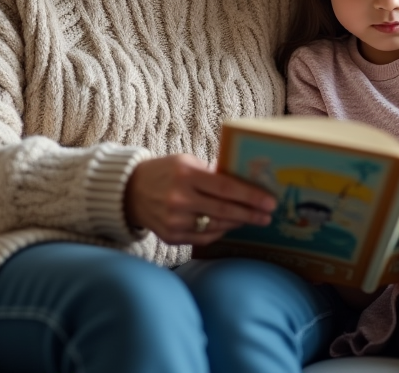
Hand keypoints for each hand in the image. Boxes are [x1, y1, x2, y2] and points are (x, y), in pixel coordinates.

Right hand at [124, 154, 275, 245]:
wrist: (129, 191)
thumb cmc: (165, 172)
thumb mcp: (187, 162)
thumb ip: (213, 172)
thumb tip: (246, 180)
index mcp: (185, 174)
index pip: (225, 187)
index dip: (250, 196)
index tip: (269, 201)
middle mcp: (179, 199)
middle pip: (224, 210)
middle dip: (250, 214)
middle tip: (268, 215)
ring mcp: (174, 221)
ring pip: (216, 226)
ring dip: (237, 222)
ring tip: (252, 218)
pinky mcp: (171, 236)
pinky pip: (204, 237)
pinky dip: (219, 231)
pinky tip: (229, 224)